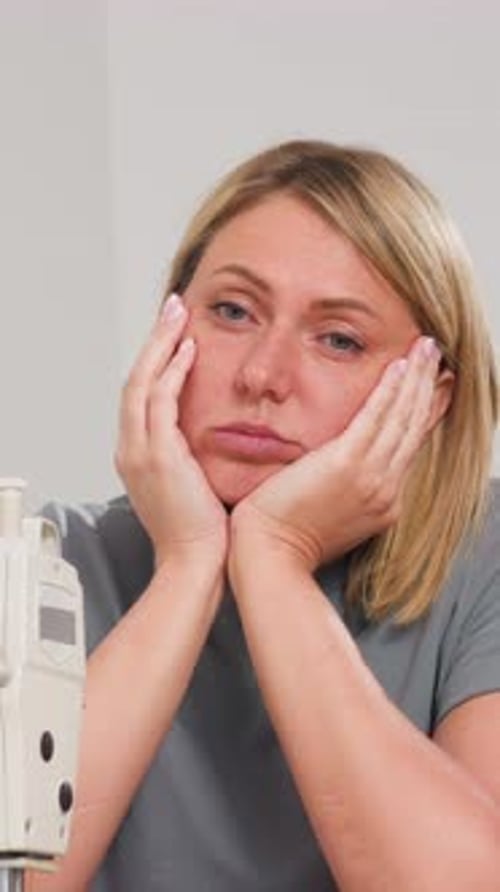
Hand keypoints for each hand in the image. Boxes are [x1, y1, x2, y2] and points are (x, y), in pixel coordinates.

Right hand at [115, 294, 227, 569]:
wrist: (195, 565)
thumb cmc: (202, 533)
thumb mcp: (192, 486)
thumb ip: (194, 457)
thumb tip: (217, 437)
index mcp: (138, 456)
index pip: (142, 395)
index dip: (156, 360)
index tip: (175, 335)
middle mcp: (131, 449)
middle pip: (135, 379)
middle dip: (154, 340)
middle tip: (172, 307)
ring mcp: (140, 451)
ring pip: (142, 382)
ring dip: (160, 343)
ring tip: (177, 313)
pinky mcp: (158, 455)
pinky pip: (161, 400)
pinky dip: (172, 371)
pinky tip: (188, 349)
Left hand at [230, 337, 442, 571]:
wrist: (270, 556)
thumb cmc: (285, 538)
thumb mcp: (329, 514)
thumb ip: (343, 489)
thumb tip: (339, 469)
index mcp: (383, 501)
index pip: (409, 446)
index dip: (424, 412)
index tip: (435, 387)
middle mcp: (385, 488)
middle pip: (414, 427)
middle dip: (428, 386)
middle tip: (436, 355)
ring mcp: (371, 477)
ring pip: (403, 417)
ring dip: (416, 378)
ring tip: (425, 348)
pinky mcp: (348, 463)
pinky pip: (377, 416)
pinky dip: (391, 389)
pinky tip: (401, 365)